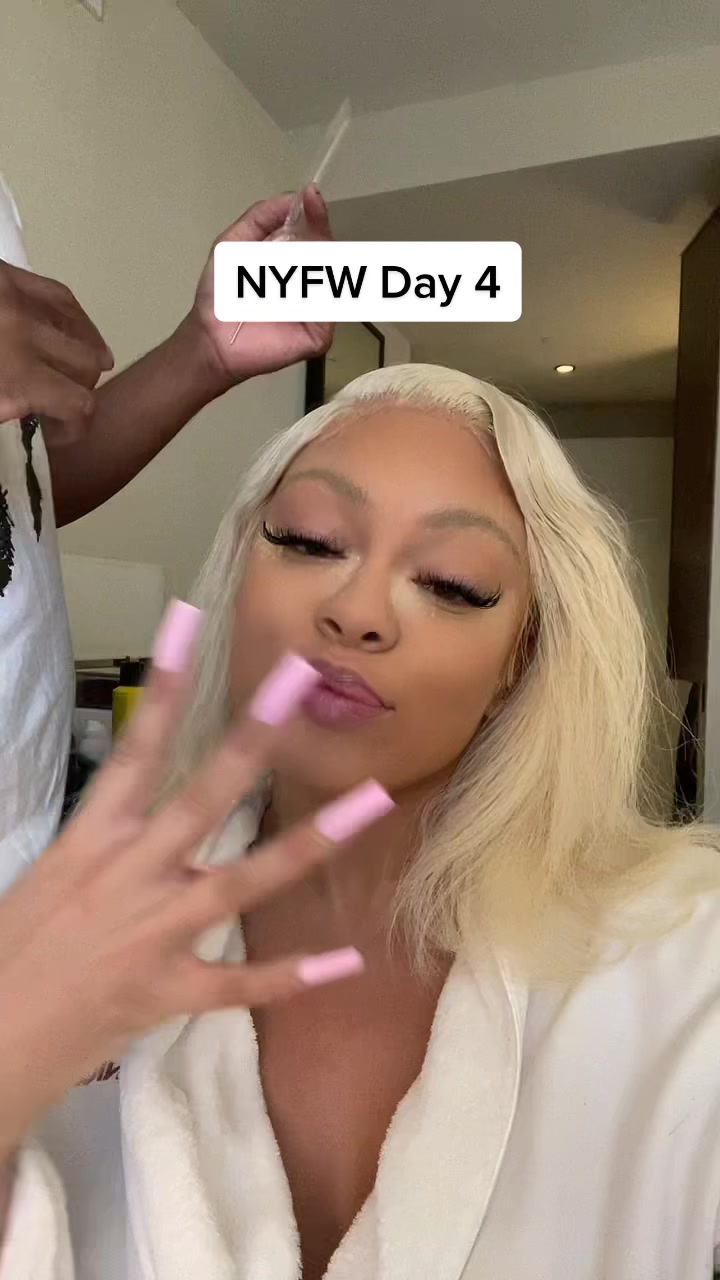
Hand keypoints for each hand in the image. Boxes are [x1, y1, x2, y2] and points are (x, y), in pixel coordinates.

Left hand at [0, 260, 113, 440]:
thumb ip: (6, 406)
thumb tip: (31, 408)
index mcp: (16, 373)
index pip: (79, 404)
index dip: (78, 425)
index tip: (64, 433)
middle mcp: (26, 333)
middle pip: (86, 367)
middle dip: (78, 388)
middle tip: (57, 400)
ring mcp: (18, 299)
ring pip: (80, 331)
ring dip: (82, 355)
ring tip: (80, 370)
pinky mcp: (9, 275)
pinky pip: (62, 297)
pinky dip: (77, 320)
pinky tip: (82, 334)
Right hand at [0, 609, 390, 1155]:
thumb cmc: (7, 954)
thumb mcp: (47, 878)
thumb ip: (102, 843)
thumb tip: (140, 809)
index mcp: (91, 843)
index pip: (134, 750)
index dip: (164, 685)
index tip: (189, 621)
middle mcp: (132, 877)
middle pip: (204, 796)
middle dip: (255, 736)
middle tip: (303, 678)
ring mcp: (157, 935)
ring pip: (246, 880)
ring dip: (314, 839)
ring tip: (376, 799)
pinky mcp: (169, 993)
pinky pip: (241, 984)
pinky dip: (293, 976)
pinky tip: (348, 960)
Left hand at [188, 187, 333, 389]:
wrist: (212, 338)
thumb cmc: (221, 295)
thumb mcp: (233, 243)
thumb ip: (260, 217)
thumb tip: (293, 197)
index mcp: (293, 260)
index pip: (316, 233)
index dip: (316, 215)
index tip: (312, 198)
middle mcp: (309, 282)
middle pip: (329, 254)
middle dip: (318, 240)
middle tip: (300, 239)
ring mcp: (317, 310)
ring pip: (333, 281)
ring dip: (312, 270)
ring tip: (280, 277)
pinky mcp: (319, 335)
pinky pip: (329, 312)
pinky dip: (315, 300)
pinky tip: (295, 296)